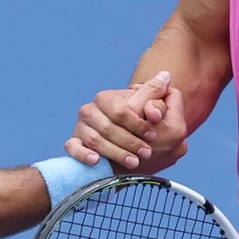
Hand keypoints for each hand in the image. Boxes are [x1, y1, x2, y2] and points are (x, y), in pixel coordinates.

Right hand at [64, 71, 187, 173]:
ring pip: (94, 140)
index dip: (138, 123)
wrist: (118, 150)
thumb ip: (154, 95)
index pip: (120, 110)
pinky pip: (72, 147)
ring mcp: (80, 127)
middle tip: (147, 153)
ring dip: (115, 152)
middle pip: (108, 127)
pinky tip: (96, 160)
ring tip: (134, 162)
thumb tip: (166, 76)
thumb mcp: (145, 108)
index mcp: (106, 98)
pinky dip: (83, 153)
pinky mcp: (75, 143)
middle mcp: (89, 110)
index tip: (153, 135)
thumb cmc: (134, 125)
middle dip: (130, 141)